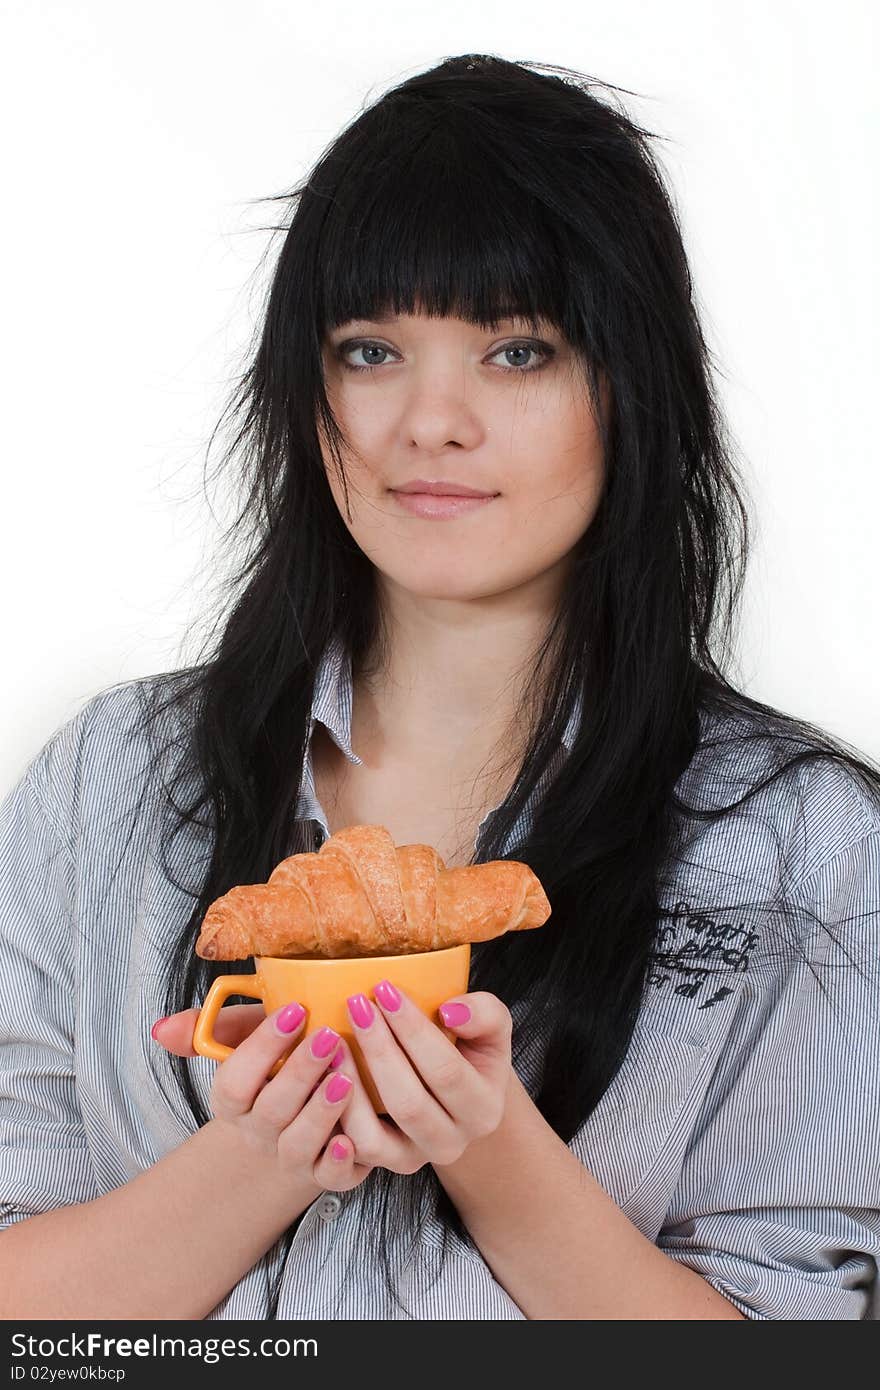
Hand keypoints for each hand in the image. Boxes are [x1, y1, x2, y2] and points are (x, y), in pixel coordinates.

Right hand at [151, 1003, 372, 1191]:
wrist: (293, 1128)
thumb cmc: (272, 1071)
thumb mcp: (247, 1041)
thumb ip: (212, 1029)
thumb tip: (164, 1029)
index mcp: (235, 1102)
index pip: (236, 1079)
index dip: (262, 1046)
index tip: (294, 1010)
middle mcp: (261, 1133)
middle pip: (272, 1109)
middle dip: (300, 1071)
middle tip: (329, 1035)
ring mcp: (293, 1157)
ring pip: (300, 1143)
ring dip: (322, 1111)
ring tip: (345, 1078)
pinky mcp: (327, 1173)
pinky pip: (330, 1178)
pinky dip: (339, 1163)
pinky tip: (350, 1141)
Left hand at [332, 984, 512, 1172]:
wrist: (456, 1096)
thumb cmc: (468, 1050)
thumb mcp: (490, 1028)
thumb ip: (484, 1013)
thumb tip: (450, 1011)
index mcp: (484, 1110)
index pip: (445, 1069)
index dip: (412, 1030)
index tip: (386, 990)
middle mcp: (451, 1144)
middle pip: (408, 1102)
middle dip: (378, 1049)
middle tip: (356, 1004)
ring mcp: (414, 1159)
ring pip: (372, 1136)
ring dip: (350, 1084)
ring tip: (334, 1040)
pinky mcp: (381, 1164)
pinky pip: (351, 1149)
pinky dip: (336, 1114)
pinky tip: (327, 1072)